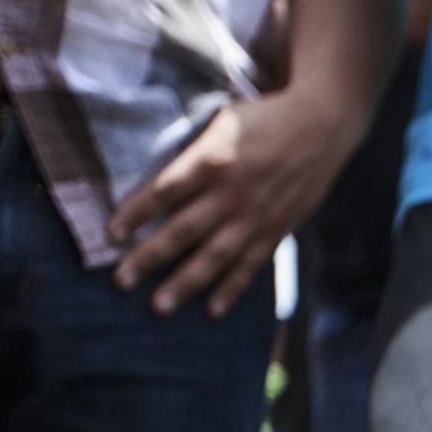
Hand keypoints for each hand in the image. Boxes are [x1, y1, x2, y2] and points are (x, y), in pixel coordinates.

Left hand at [107, 90, 356, 317]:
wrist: (321, 126)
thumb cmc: (263, 120)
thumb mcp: (221, 124)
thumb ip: (194, 156)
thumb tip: (163, 187)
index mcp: (211, 160)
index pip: (163, 191)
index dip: (134, 214)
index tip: (111, 236)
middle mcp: (231, 192)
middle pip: (182, 230)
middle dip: (149, 257)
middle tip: (120, 282)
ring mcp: (255, 216)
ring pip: (215, 255)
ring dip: (185, 283)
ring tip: (159, 307)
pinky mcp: (277, 229)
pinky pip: (251, 264)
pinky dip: (232, 288)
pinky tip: (212, 310)